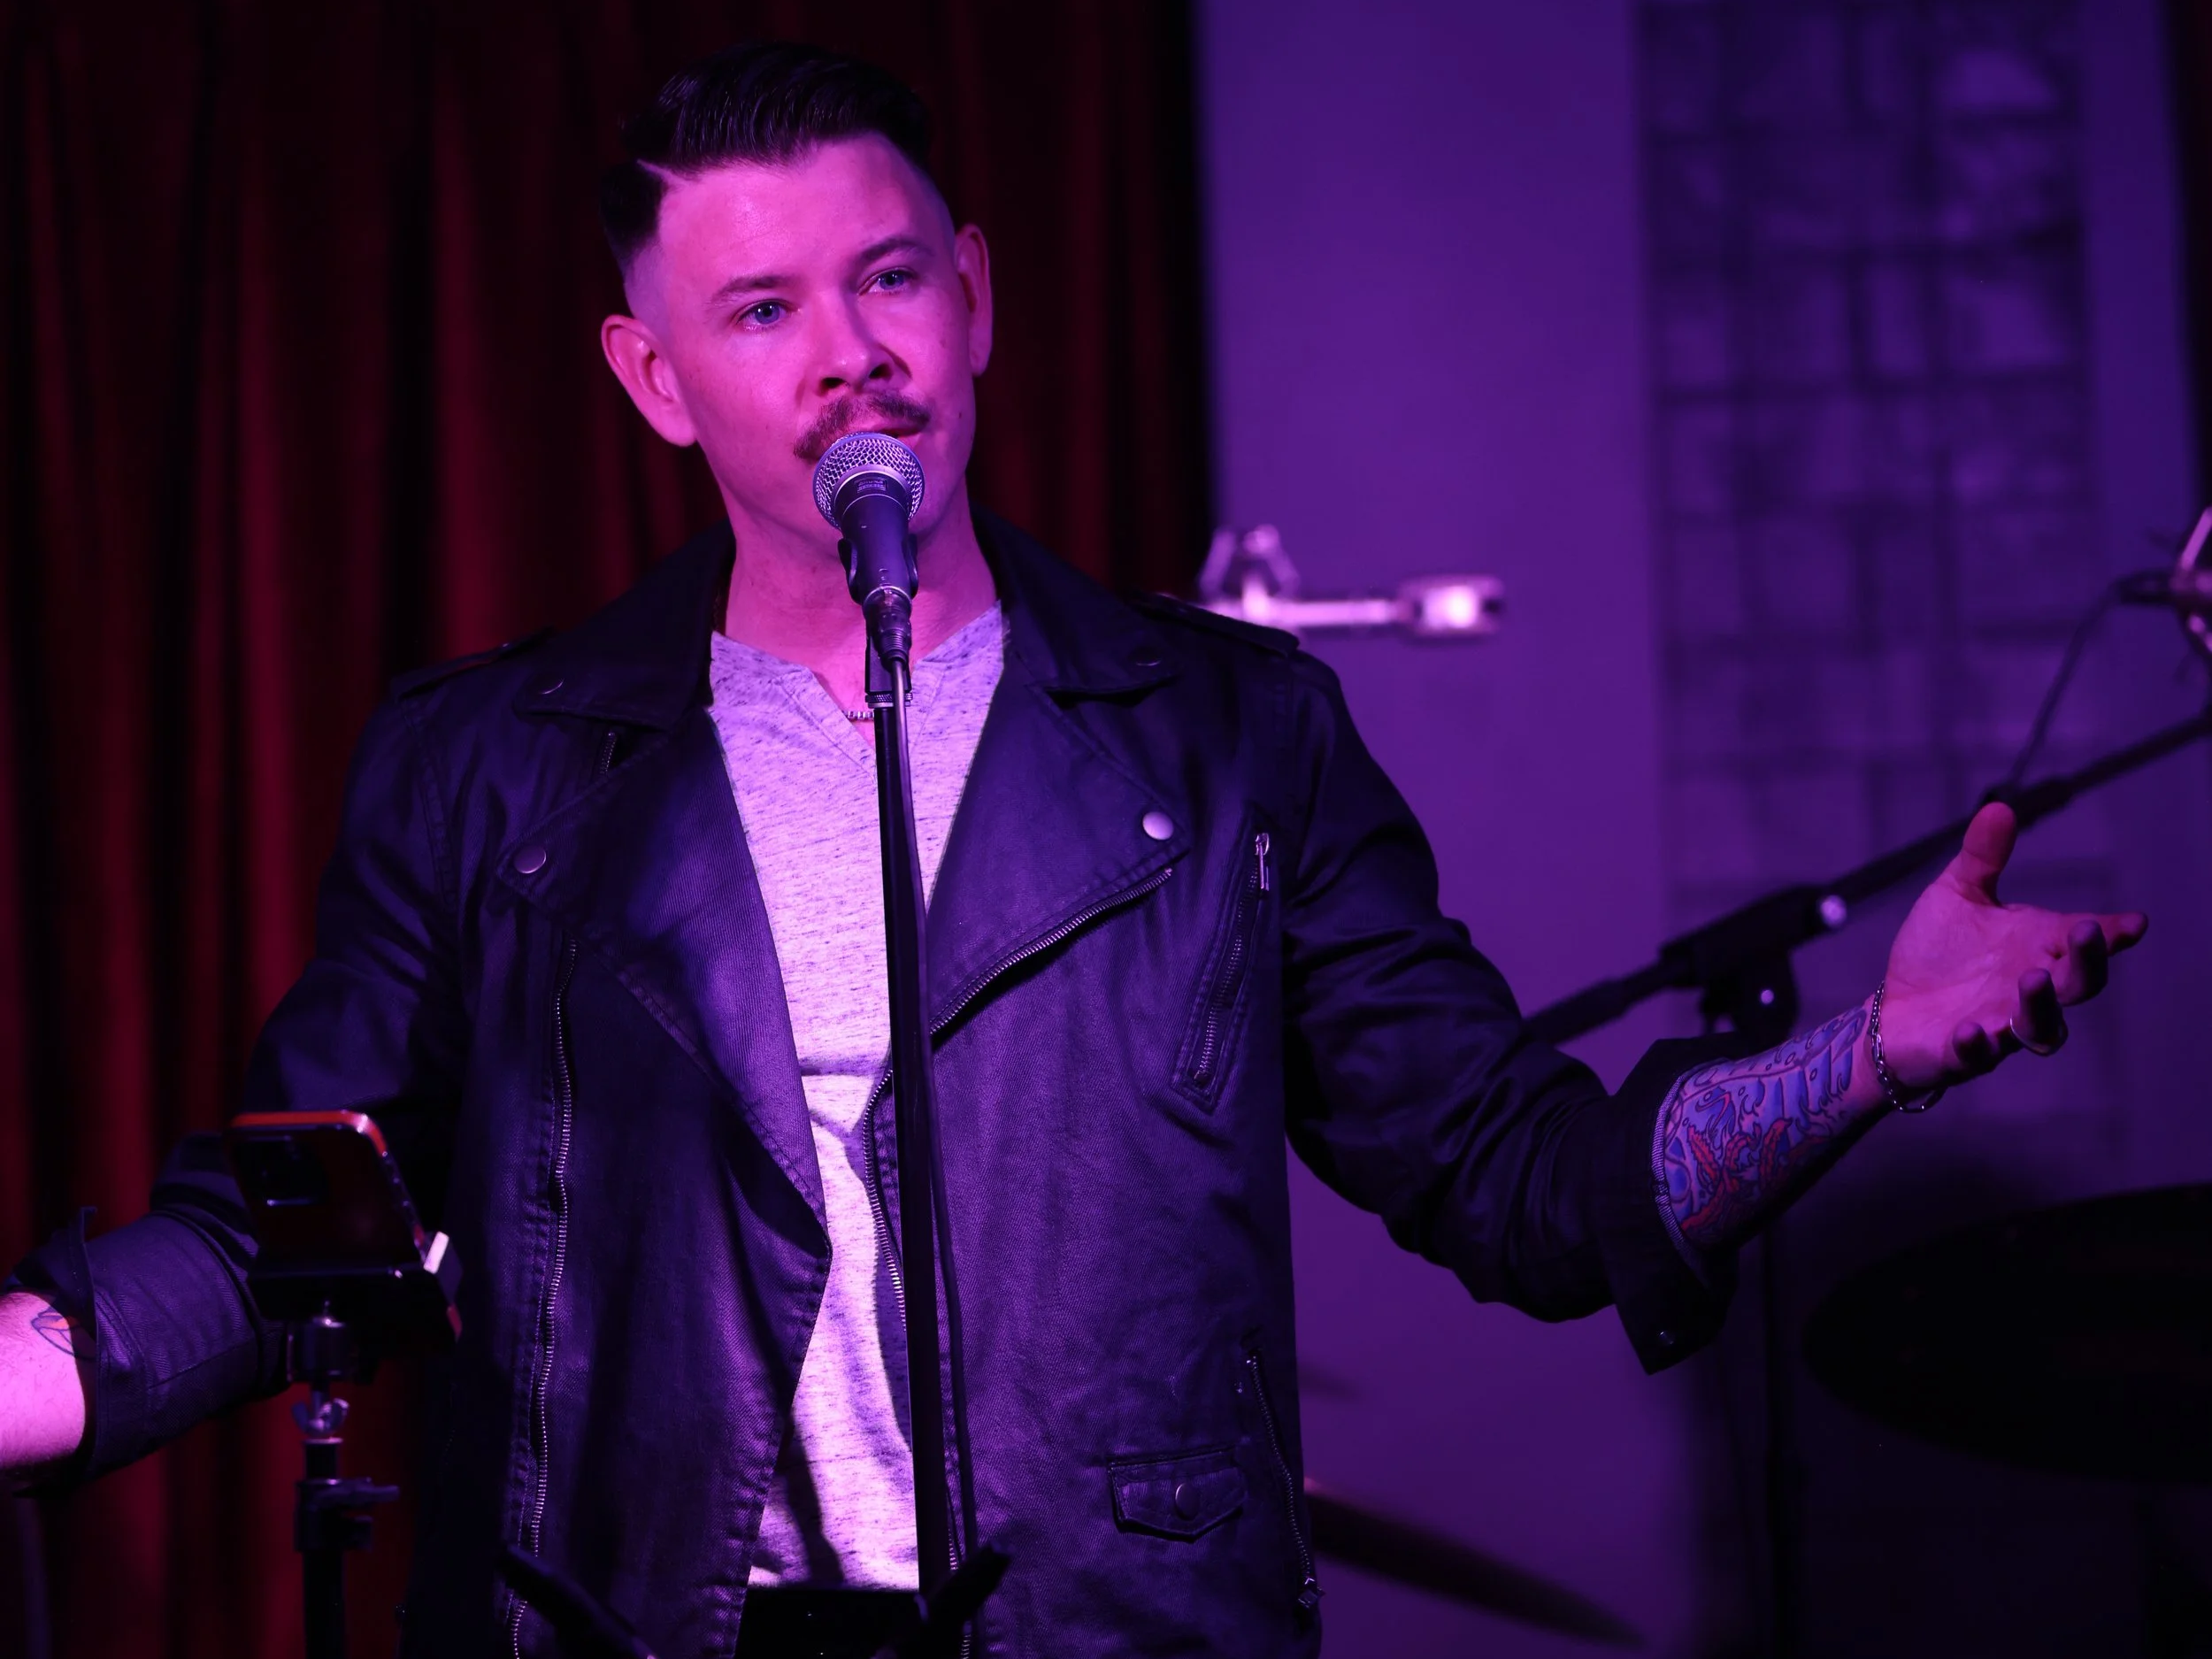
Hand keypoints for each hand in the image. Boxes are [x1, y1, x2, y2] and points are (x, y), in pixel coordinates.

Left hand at [1879, 802, 2146, 1089]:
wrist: (1890, 1011)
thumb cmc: (1936, 953)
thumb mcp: (1957, 896)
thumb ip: (1981, 859)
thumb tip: (1999, 805)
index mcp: (2035, 948)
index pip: (2083, 942)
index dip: (2113, 935)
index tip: (2134, 923)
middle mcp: (2028, 990)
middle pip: (2077, 985)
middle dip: (2088, 962)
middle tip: (2088, 934)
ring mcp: (1999, 1026)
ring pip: (2041, 1028)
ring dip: (2041, 1006)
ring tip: (2032, 979)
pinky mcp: (1961, 1053)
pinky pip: (1977, 1057)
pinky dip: (1978, 1045)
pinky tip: (1972, 1030)